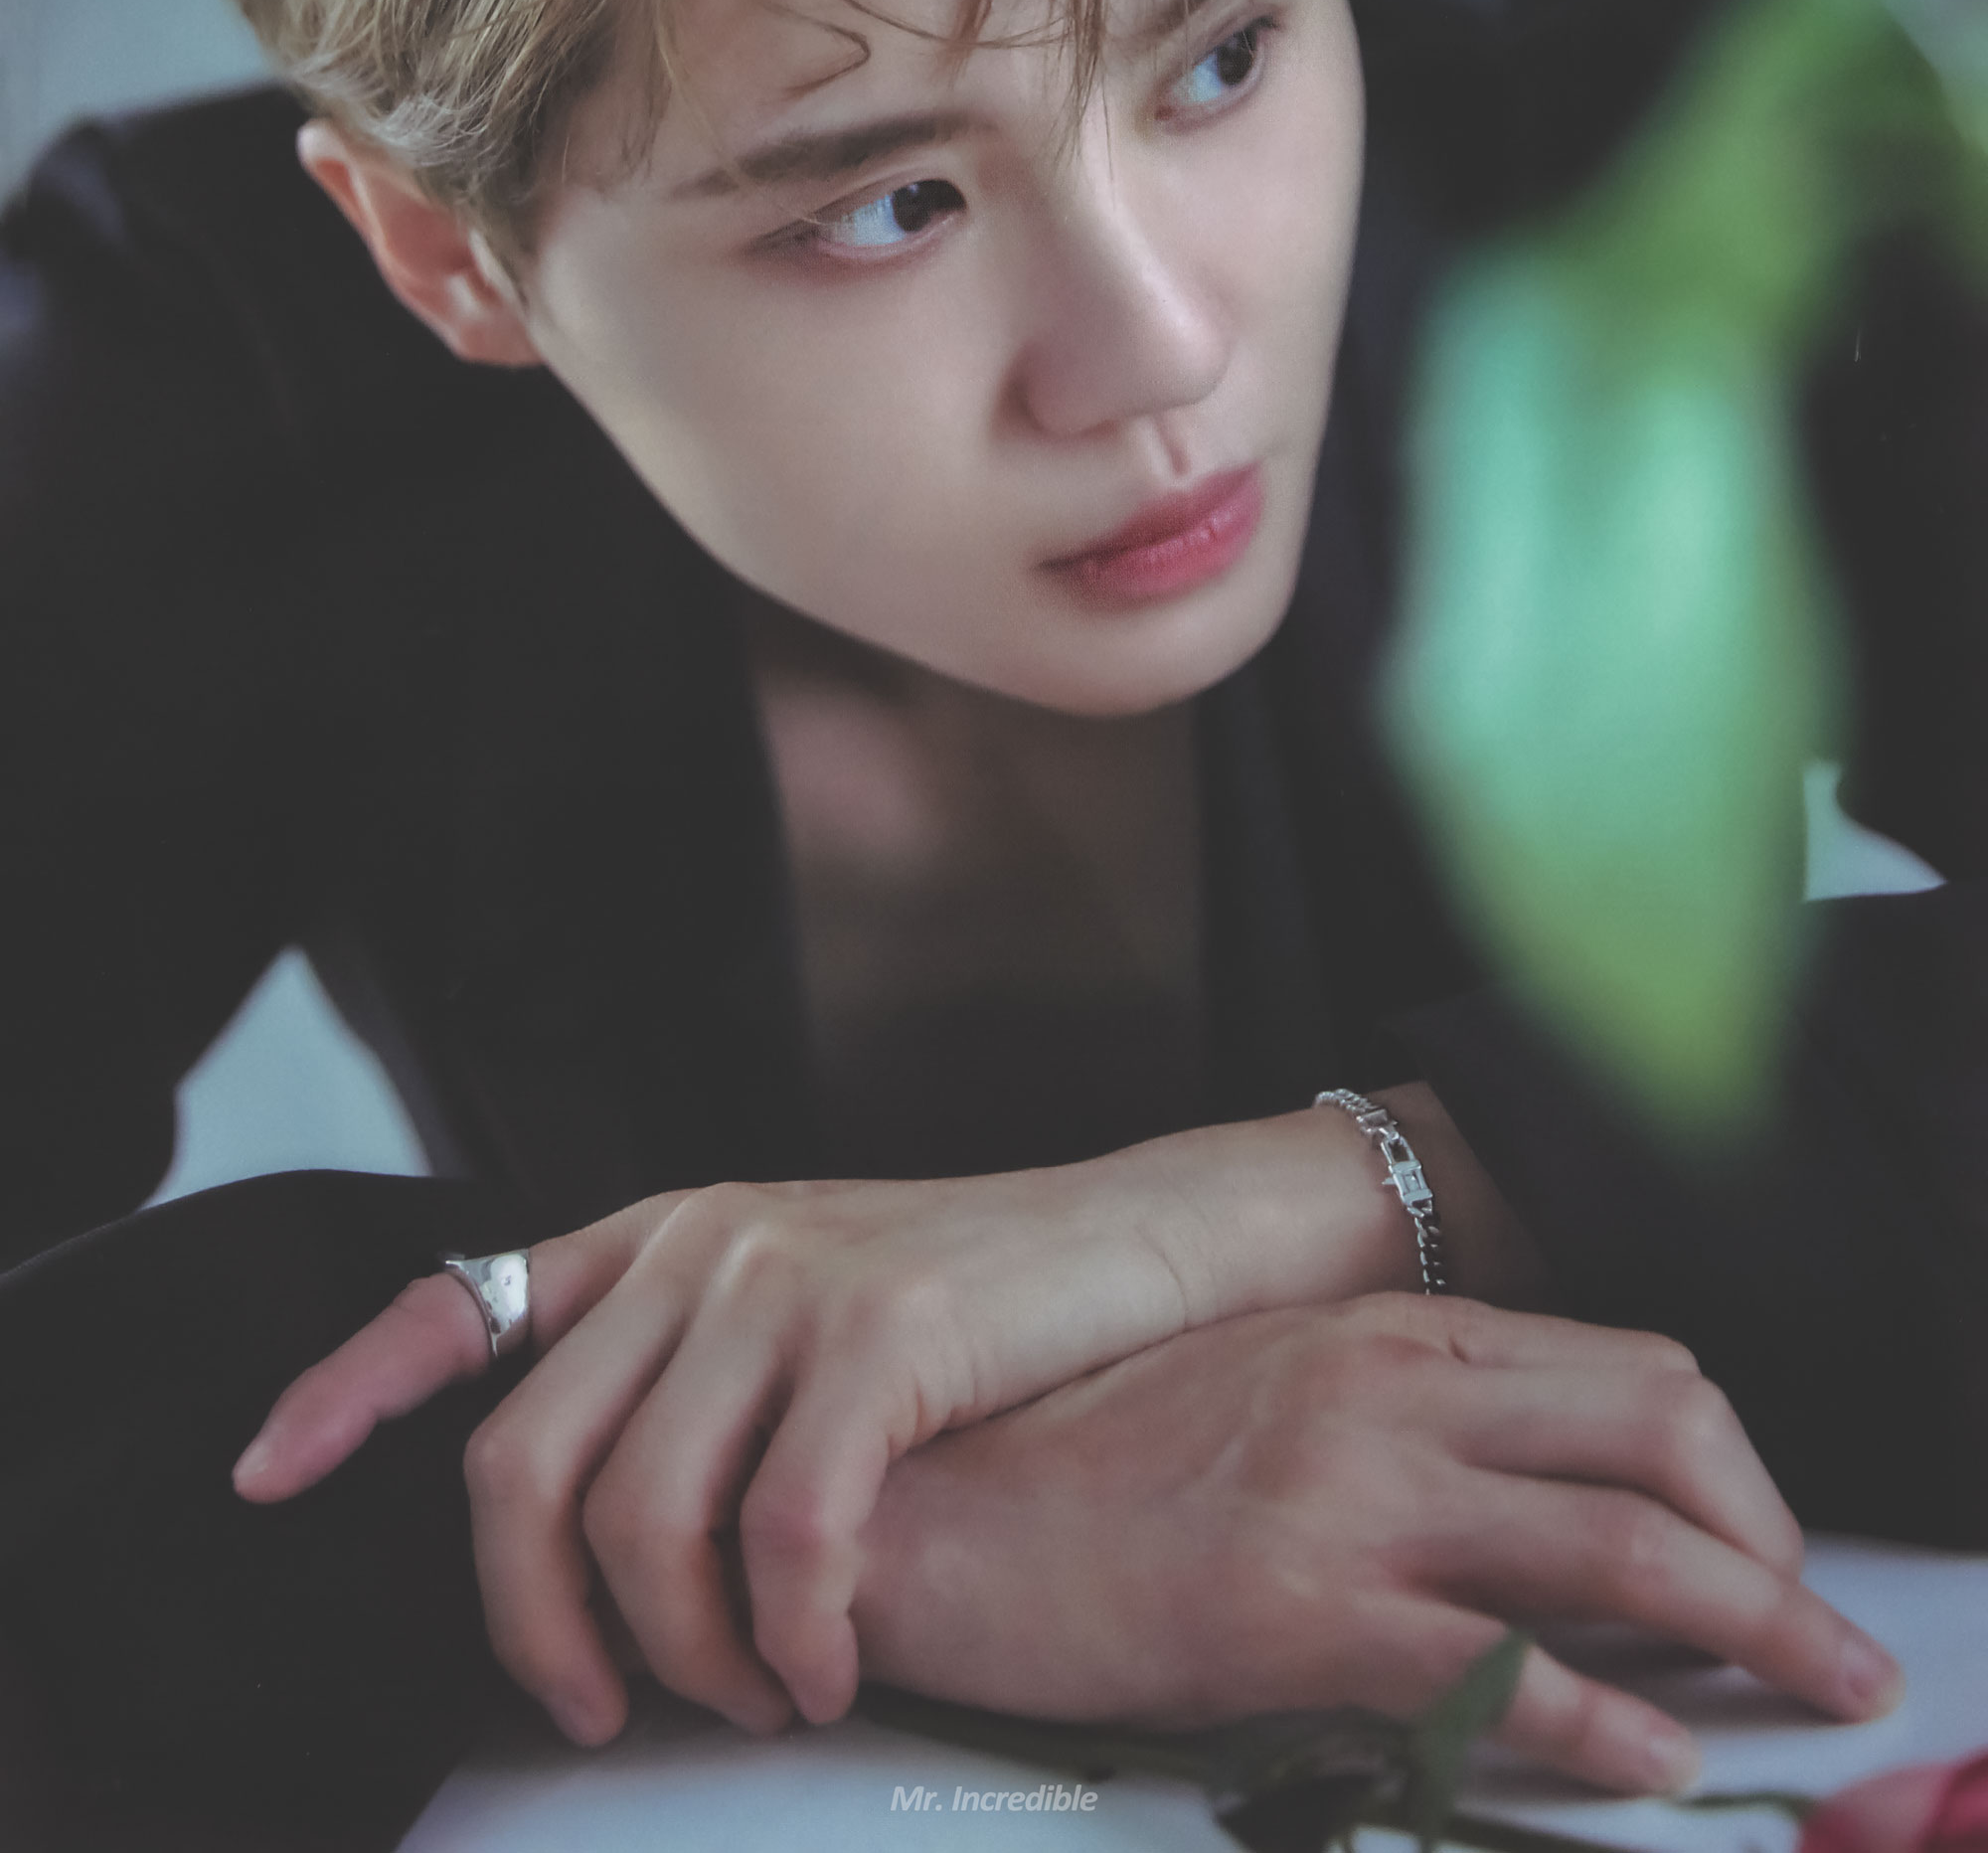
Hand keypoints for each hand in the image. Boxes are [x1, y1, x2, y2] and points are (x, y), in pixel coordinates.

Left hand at [233, 1106, 1463, 1741]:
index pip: (461, 1297)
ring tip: (752, 1698)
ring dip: (682, 1657)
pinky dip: (786, 1637)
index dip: (345, 1388)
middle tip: (606, 1709)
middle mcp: (704, 1240)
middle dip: (534, 1628)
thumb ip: (696, 1372)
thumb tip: (592, 1528)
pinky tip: (822, 1670)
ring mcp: (788, 1276)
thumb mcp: (811, 1305)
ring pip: (638, 1521)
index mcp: (667, 1233)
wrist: (1162, 1244)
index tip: (265, 1472)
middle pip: (520, 1466)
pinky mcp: (881, 1330)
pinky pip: (779, 1534)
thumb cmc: (990, 1307)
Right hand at [855, 1293, 1903, 1795]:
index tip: (1762, 1556)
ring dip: (1753, 1627)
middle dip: (1777, 1546)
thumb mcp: (1267, 1396)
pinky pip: (1496, 1668)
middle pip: (1659, 1431)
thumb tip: (1538, 1510)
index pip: (1629, 1369)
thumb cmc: (1088, 1464)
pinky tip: (1653, 1769)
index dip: (1732, 1472)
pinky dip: (1604, 1725)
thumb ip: (1400, 1424)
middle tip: (1828, 1642)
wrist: (929, 1508)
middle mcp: (1386, 1386)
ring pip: (1616, 1543)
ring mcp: (1346, 1488)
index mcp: (1385, 1329)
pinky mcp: (1296, 1604)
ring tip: (1819, 1699)